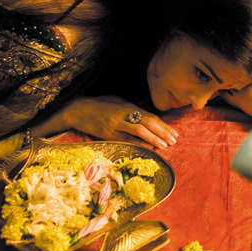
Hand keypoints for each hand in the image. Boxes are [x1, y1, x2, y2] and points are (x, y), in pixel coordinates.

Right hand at [35, 96, 178, 149]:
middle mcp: (123, 114)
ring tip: (165, 145)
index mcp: (127, 106)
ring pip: (139, 131)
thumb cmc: (98, 105)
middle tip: (174, 140)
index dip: (163, 125)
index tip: (173, 132)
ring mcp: (116, 124)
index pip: (149, 116)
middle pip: (147, 122)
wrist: (77, 109)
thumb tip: (147, 117)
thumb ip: (131, 109)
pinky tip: (149, 148)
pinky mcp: (108, 134)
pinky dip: (139, 144)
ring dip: (154, 138)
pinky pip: (126, 140)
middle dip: (162, 132)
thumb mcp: (116, 102)